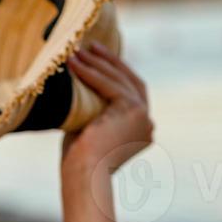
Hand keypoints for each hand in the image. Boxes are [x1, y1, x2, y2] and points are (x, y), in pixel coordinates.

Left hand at [61, 40, 153, 176]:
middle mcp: (147, 123)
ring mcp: (143, 116)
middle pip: (130, 82)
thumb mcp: (90, 129)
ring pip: (119, 81)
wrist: (85, 175)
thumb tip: (80, 89)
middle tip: (92, 46)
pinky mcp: (133, 110)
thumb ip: (94, 110)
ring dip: (96, 63)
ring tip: (77, 51)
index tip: (98, 58)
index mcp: (141, 132)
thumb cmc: (79, 161)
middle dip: (111, 62)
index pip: (132, 93)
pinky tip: (74, 63)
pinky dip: (90, 72)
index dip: (117, 73)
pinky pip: (109, 85)